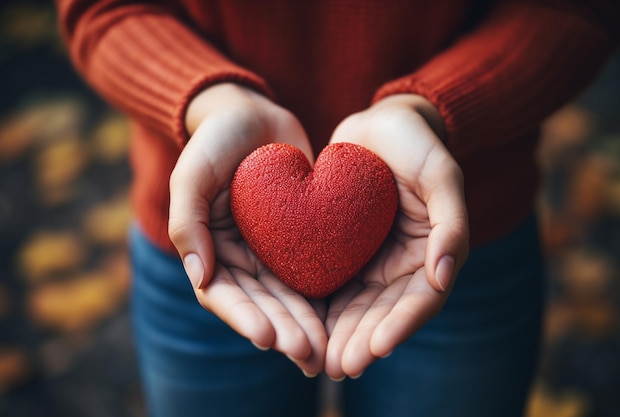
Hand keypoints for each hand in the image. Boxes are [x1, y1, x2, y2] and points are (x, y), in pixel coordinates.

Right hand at [168, 83, 326, 375]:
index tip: (267, 338)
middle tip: (308, 352)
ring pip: (289, 297)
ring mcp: (271, 251)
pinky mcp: (302, 238)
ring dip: (305, 324)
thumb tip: (198, 277)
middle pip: (261, 304)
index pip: (222, 295)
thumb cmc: (216, 140)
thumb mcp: (192, 174)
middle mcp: (241, 258)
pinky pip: (313, 271)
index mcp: (210, 249)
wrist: (254, 113)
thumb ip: (187, 222)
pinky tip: (344, 316)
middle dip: (283, 330)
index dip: (244, 318)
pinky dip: (325, 296)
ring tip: (326, 347)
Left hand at [324, 94, 469, 379]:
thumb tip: (444, 275)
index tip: (375, 349)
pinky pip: (331, 282)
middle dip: (362, 342)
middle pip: (383, 313)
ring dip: (338, 335)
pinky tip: (300, 324)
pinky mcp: (342, 248)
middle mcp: (402, 264)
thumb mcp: (442, 174)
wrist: (382, 122)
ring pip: (355, 306)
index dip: (400, 327)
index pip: (420, 301)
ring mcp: (371, 259)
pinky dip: (319, 307)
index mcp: (432, 254)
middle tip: (337, 367)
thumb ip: (451, 223)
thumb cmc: (418, 143)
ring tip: (316, 359)